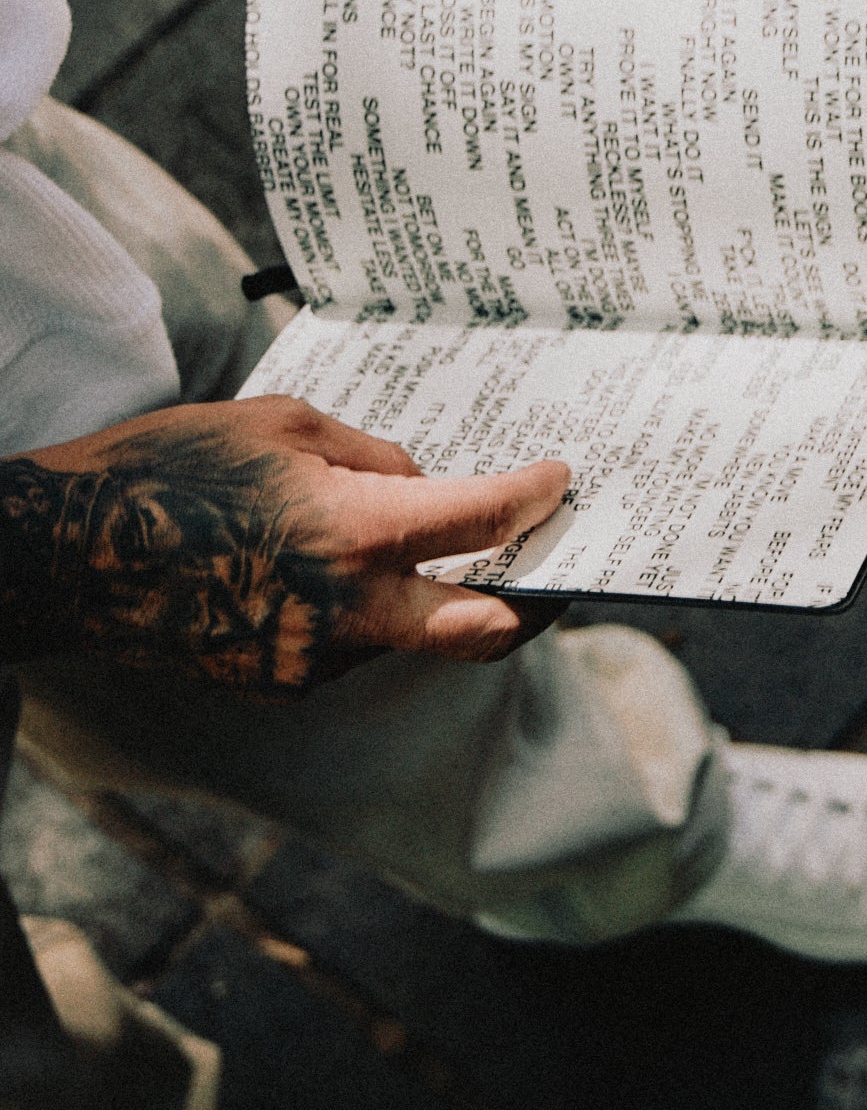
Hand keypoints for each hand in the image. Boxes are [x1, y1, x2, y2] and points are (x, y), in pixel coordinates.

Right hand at [0, 396, 569, 697]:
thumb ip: (374, 459)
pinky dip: (365, 610)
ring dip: (431, 597)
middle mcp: (343, 611)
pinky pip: (352, 644)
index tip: (558, 482)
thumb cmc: (169, 469)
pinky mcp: (279, 683)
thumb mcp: (285, 426)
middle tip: (563, 570)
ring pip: (410, 633)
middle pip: (482, 630)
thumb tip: (425, 485)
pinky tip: (336, 571)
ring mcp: (310, 659)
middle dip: (538, 605)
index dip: (532, 498)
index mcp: (351, 532)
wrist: (61, 555)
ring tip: (428, 547)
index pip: (478, 521)